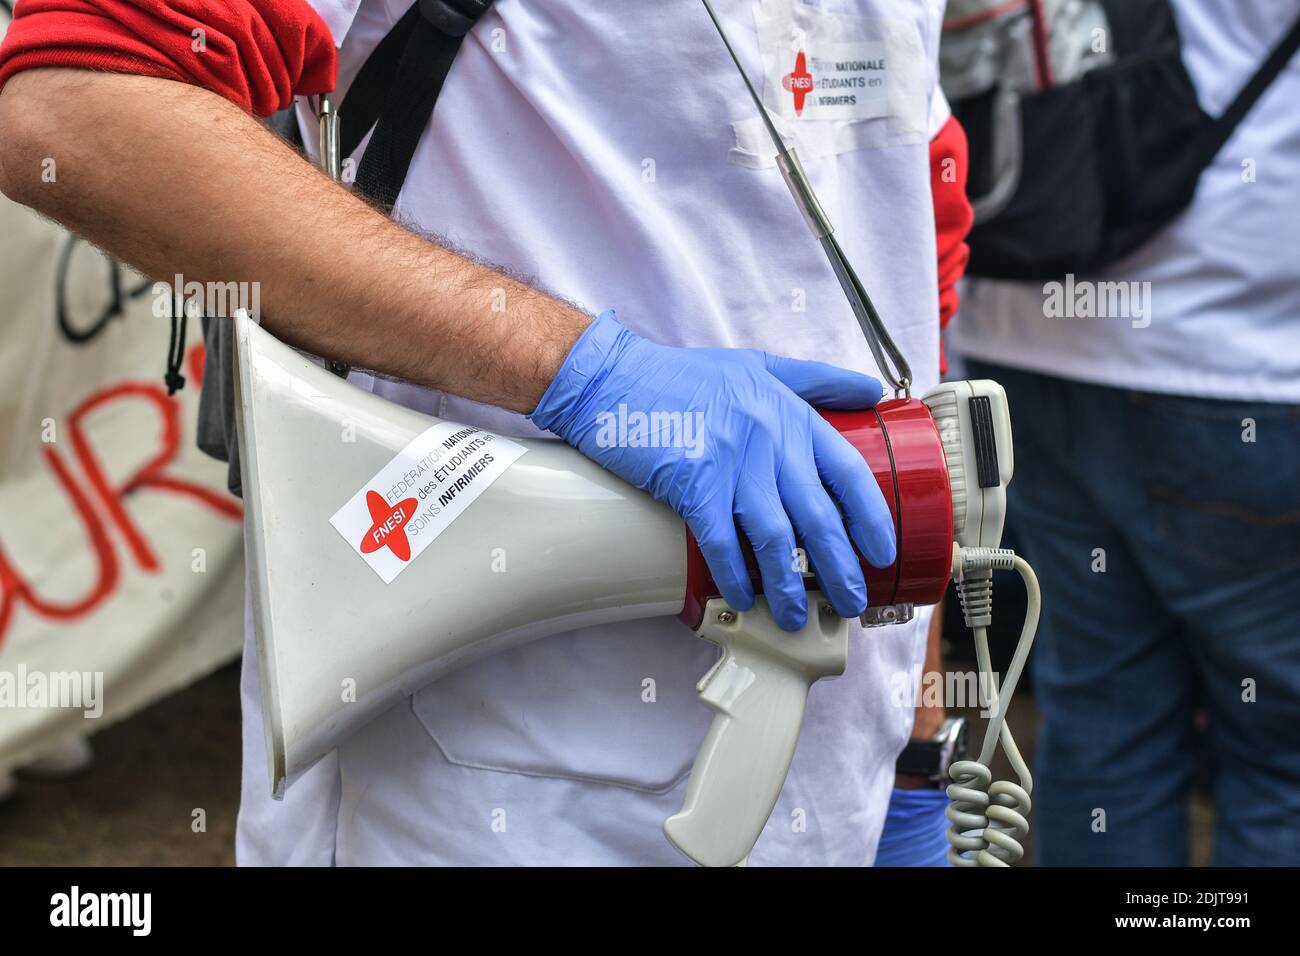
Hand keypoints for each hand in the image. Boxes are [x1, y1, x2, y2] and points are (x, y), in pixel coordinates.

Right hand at [530, 311, 895, 629]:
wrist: (615, 378)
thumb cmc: (685, 376)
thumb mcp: (761, 365)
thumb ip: (818, 380)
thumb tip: (870, 389)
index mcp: (791, 414)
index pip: (848, 471)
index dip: (870, 517)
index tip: (882, 551)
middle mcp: (769, 439)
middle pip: (818, 516)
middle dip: (839, 568)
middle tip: (850, 602)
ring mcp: (731, 463)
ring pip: (775, 538)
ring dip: (788, 584)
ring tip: (794, 616)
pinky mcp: (692, 484)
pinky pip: (722, 542)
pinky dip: (734, 574)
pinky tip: (742, 596)